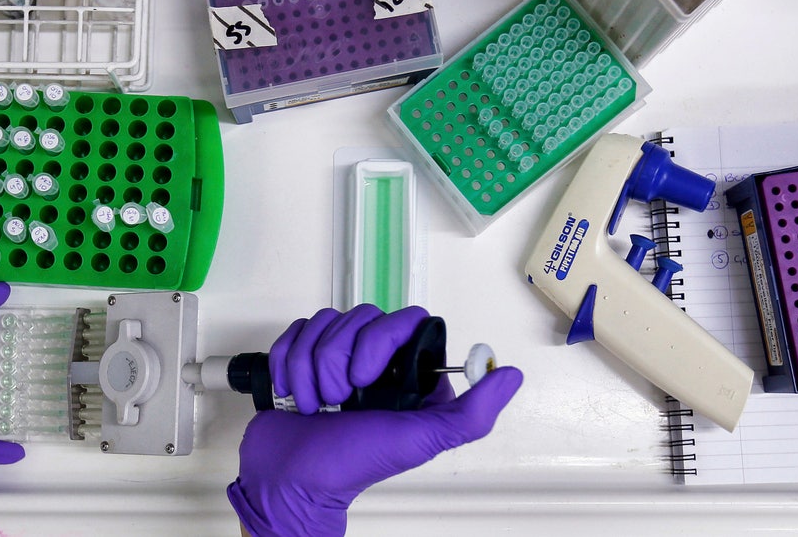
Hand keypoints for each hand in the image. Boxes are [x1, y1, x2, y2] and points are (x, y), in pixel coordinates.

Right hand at [227, 305, 522, 536]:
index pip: (403, 320)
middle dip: (336, 360)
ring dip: (310, 368)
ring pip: (323, 323)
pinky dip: (287, 364)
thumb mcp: (420, 441)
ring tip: (315, 405)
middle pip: (358, 317)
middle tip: (338, 400)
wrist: (291, 480)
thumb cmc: (352, 464)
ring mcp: (336, 357)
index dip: (377, 341)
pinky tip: (293, 394)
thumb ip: (471, 415)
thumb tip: (510, 376)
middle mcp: (374, 361)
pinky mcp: (302, 357)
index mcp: (408, 374)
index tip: (364, 378)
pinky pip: (295, 333)